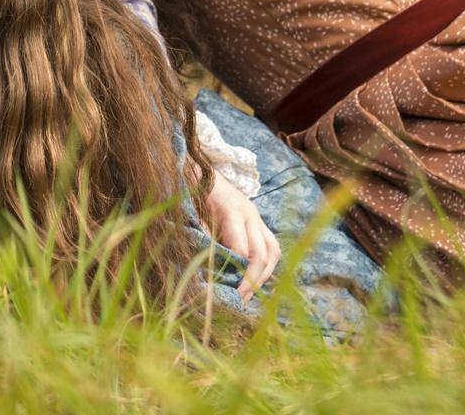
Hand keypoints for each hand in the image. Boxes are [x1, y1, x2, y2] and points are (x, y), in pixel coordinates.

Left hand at [202, 175, 279, 299]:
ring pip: (273, 251)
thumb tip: (209, 267)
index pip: (241, 247)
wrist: (200, 166)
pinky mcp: (258, 222)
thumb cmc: (193, 190)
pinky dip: (266, 266)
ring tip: (250, 295)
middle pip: (262, 252)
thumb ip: (202, 236)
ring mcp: (257, 217)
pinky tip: (254, 281)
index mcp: (231, 209)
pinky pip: (271, 247)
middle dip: (253, 279)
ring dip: (264, 275)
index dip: (238, 271)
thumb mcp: (192, 211)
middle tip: (240, 298)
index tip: (230, 291)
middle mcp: (250, 213)